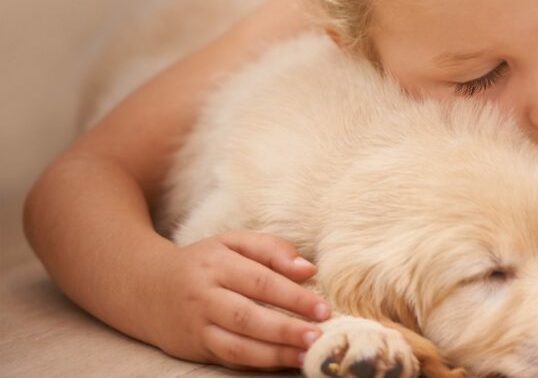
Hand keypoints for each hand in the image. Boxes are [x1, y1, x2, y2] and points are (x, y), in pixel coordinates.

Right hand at [145, 231, 330, 369]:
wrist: (144, 287)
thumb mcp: (232, 243)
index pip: (260, 281)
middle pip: (248, 316)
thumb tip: (307, 270)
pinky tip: (284, 361)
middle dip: (286, 329)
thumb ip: (271, 249)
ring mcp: (197, 325)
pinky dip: (258, 363)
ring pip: (236, 345)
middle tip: (318, 336)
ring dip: (274, 354)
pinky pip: (229, 358)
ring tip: (306, 355)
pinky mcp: (194, 347)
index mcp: (217, 264)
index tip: (323, 308)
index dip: (294, 297)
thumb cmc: (203, 262)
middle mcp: (204, 296)